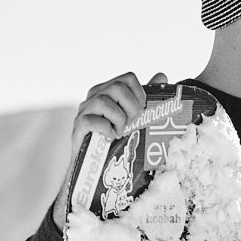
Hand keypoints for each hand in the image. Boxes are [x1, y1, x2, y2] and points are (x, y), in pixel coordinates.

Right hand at [52, 71, 168, 224]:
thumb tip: (162, 74)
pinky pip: (92, 120)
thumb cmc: (117, 138)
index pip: (129, 78)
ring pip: (104, 102)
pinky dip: (106, 130)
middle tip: (132, 124)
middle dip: (132, 108)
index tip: (142, 112)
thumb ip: (144, 97)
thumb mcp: (133, 117)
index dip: (140, 94)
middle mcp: (95, 95)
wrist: (94, 165)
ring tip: (120, 133)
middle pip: (117, 87)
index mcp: (110, 89)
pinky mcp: (78, 125)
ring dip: (119, 120)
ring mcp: (85, 109)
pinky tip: (110, 138)